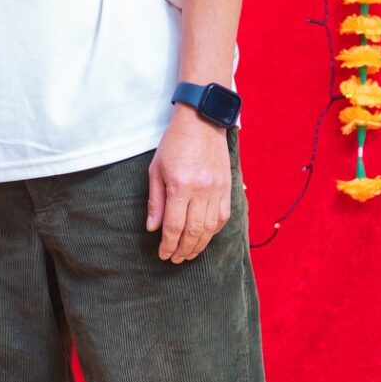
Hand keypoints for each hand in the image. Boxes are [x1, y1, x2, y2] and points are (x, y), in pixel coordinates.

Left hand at [147, 106, 231, 263]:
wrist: (202, 122)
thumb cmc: (174, 144)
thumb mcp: (156, 170)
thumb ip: (155, 201)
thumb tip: (152, 228)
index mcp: (180, 186)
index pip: (174, 225)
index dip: (168, 244)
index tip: (163, 254)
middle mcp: (201, 191)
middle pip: (193, 231)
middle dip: (183, 249)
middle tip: (175, 259)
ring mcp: (217, 190)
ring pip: (210, 228)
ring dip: (199, 245)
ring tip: (188, 254)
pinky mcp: (228, 188)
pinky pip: (223, 217)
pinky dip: (214, 231)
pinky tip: (205, 238)